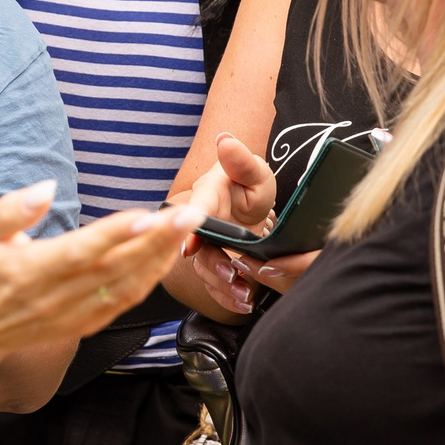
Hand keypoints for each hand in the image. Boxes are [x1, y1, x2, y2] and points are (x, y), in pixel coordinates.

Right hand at [0, 186, 202, 361]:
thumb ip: (11, 210)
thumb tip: (45, 188)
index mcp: (30, 270)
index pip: (82, 251)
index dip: (117, 234)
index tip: (149, 215)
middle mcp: (56, 296)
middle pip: (115, 268)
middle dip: (157, 240)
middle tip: (189, 213)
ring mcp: (72, 314)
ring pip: (126, 287)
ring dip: (160, 259)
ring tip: (186, 230)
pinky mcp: (82, 324)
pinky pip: (123, 304)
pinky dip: (149, 282)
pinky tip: (165, 258)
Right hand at [173, 134, 305, 313]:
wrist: (254, 205)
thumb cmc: (250, 183)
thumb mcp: (254, 169)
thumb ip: (241, 160)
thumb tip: (225, 140)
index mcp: (206, 198)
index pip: (194, 213)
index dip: (189, 230)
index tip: (190, 247)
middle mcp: (201, 225)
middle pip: (199, 249)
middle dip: (214, 266)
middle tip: (233, 276)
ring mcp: (208, 247)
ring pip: (206, 271)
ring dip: (224, 286)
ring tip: (245, 295)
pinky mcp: (217, 265)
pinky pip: (216, 285)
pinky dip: (228, 297)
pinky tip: (244, 304)